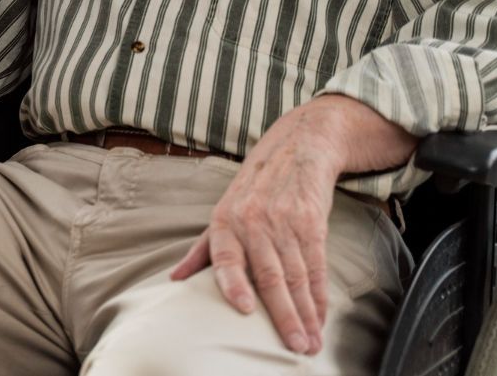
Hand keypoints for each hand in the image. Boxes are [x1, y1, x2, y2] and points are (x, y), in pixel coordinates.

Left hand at [169, 101, 349, 356]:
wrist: (296, 150)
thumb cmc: (253, 190)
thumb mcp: (222, 212)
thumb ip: (202, 250)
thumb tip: (175, 280)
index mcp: (224, 222)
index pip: (225, 257)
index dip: (234, 283)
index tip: (244, 309)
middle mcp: (253, 222)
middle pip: (270, 276)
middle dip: (284, 315)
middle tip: (294, 346)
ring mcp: (284, 222)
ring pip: (296, 276)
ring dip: (306, 313)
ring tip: (310, 342)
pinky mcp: (312, 222)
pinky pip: (316, 266)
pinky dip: (320, 295)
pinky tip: (322, 317)